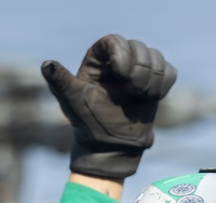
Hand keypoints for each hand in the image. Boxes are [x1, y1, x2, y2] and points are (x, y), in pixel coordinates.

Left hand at [43, 35, 176, 178]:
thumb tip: (46, 65)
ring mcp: (138, 72)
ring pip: (156, 57)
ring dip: (152, 78)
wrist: (111, 148)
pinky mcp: (155, 84)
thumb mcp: (72, 102)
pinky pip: (169, 72)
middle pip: (139, 47)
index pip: (115, 40)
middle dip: (139, 69)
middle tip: (131, 91)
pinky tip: (151, 98)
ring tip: (140, 96)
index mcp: (98, 61)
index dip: (122, 53)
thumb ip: (61, 82)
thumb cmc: (88, 125)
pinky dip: (163, 84)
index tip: (121, 74)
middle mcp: (118, 62)